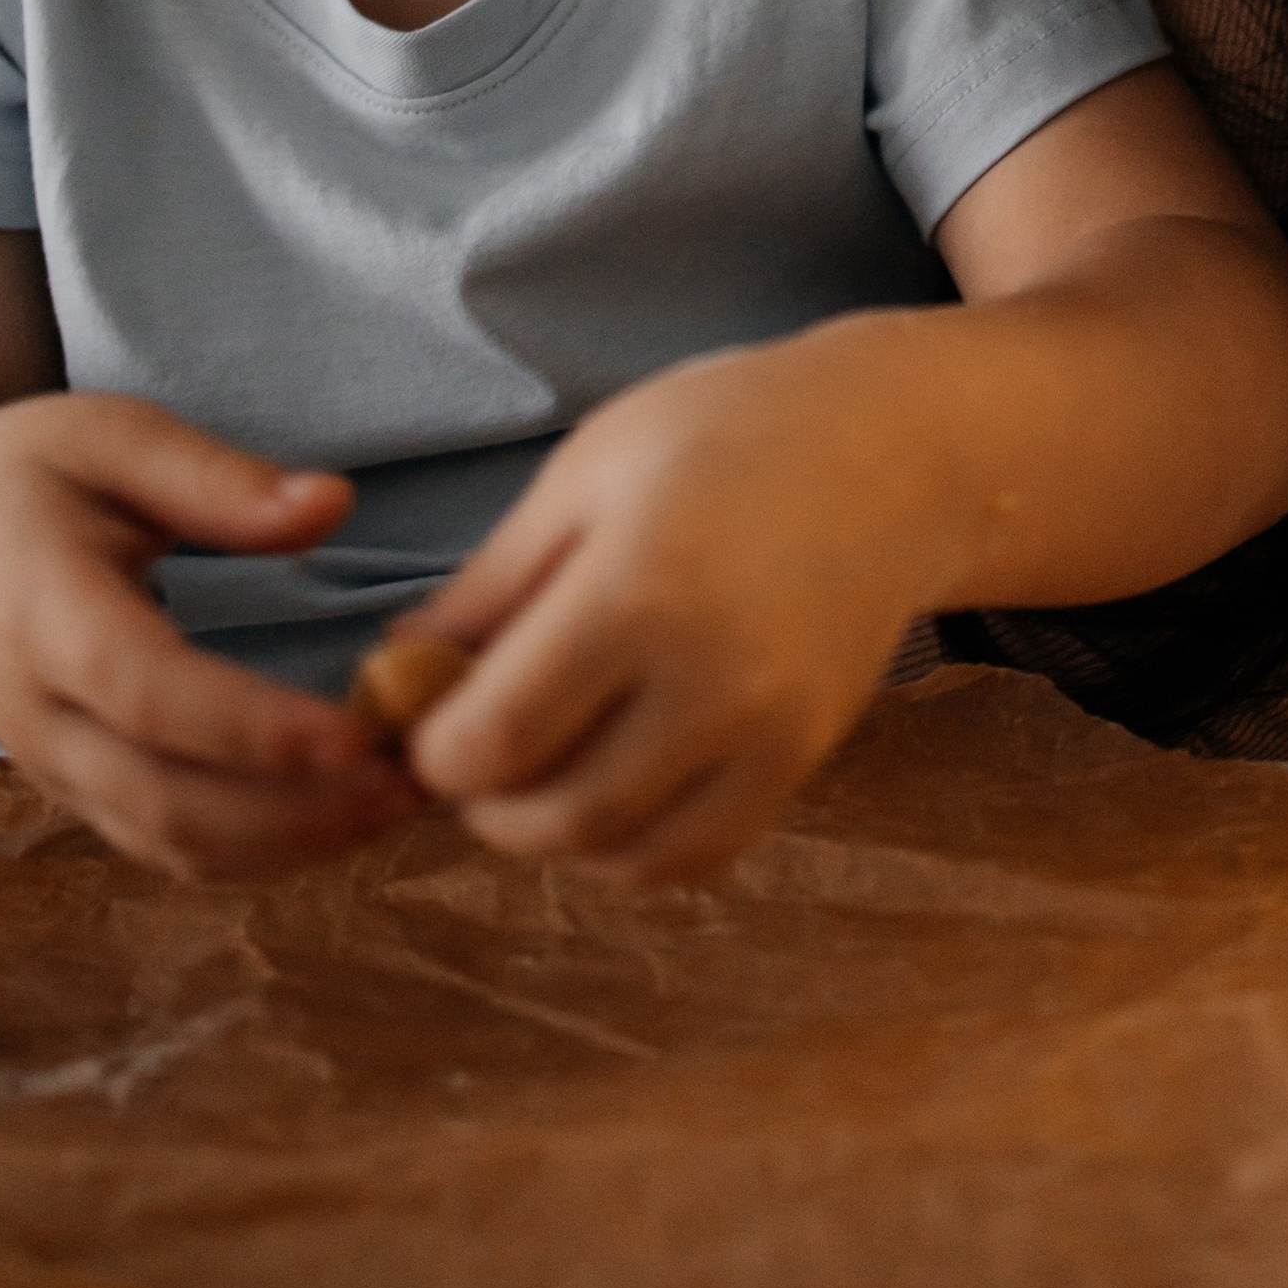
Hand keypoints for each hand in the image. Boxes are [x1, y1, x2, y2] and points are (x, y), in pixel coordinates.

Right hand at [0, 391, 417, 879]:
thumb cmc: (26, 475)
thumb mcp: (111, 436)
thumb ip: (217, 479)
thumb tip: (331, 505)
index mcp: (40, 610)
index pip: (145, 691)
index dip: (250, 726)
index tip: (358, 733)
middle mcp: (37, 713)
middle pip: (163, 800)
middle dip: (295, 812)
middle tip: (413, 780)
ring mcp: (54, 768)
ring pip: (171, 843)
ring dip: (291, 843)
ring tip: (401, 800)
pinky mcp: (80, 793)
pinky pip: (168, 847)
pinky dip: (259, 851)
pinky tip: (343, 815)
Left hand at [398, 336, 931, 884]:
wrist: (888, 452)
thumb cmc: (723, 432)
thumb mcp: (587, 472)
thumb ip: (493, 581)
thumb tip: (399, 666)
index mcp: (636, 590)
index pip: (496, 736)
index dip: (436, 750)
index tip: (423, 720)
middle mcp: (709, 681)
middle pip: (555, 813)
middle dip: (485, 803)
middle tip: (468, 753)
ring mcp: (767, 733)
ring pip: (624, 852)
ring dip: (553, 835)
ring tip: (533, 770)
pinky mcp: (804, 760)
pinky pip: (697, 855)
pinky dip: (633, 849)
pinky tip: (610, 788)